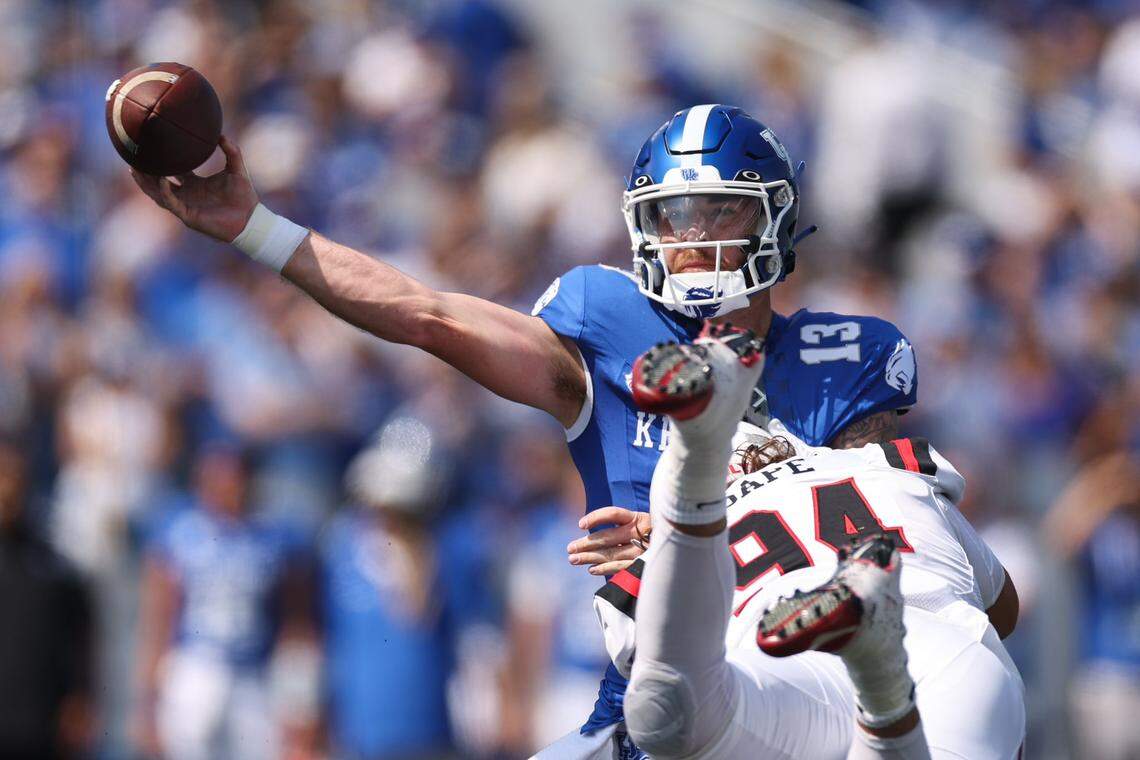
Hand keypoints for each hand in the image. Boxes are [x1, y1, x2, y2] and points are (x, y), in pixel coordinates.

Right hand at [131, 135, 259, 242]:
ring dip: (146, 182)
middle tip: (133, 155)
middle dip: (145, 170)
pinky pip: (171, 202)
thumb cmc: (244, 196)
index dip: (163, 159)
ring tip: (134, 168)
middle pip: (158, 180)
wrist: (250, 219)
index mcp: (195, 183)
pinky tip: (162, 179)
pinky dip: (165, 191)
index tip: (153, 144)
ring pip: (158, 193)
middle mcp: (186, 193)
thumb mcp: (236, 169)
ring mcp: (185, 205)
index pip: (174, 169)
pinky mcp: (187, 216)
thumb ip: (231, 151)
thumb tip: (221, 134)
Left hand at [567, 506, 650, 575]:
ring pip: (611, 553)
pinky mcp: (644, 565)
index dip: (596, 517)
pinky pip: (620, 567)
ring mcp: (643, 550)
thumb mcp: (642, 524)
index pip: (613, 514)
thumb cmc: (653, 536)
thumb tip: (589, 529)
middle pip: (608, 536)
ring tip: (574, 559)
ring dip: (590, 557)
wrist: (677, 548)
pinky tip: (591, 569)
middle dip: (586, 543)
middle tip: (570, 548)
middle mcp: (640, 532)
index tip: (581, 524)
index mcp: (638, 518)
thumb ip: (622, 526)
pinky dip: (605, 568)